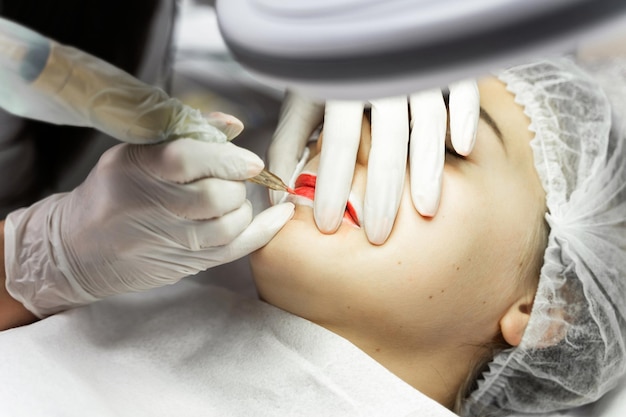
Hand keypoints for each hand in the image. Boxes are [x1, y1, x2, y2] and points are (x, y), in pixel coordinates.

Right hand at [4, 136, 293, 316]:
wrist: (81, 248)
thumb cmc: (113, 190)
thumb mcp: (136, 151)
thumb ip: (186, 132)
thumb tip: (234, 124)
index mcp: (137, 169)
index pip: (188, 161)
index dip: (227, 159)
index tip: (249, 160)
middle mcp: (152, 208)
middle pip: (215, 197)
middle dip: (236, 183)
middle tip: (233, 177)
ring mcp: (170, 241)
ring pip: (228, 226)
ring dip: (243, 206)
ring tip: (233, 196)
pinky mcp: (187, 264)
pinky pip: (235, 251)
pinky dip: (264, 232)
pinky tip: (280, 216)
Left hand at [268, 81, 478, 243]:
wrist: (356, 23)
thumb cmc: (328, 72)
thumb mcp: (301, 102)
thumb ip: (289, 146)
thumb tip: (279, 199)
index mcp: (340, 85)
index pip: (339, 143)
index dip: (334, 186)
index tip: (329, 225)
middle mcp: (380, 78)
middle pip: (388, 141)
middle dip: (383, 194)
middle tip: (378, 236)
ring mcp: (414, 70)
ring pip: (428, 121)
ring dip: (429, 169)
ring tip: (425, 210)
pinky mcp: (441, 65)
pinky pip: (461, 90)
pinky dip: (465, 117)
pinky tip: (463, 149)